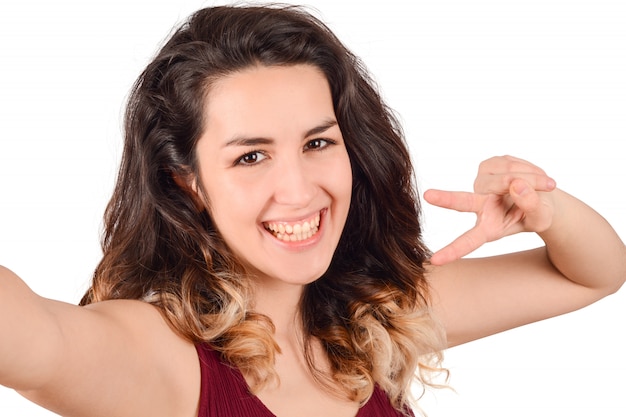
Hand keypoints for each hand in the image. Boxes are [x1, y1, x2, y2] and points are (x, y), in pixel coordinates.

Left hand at [424, 155, 557, 264]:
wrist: (543, 195)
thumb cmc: (538, 213)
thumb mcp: (541, 217)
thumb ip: (531, 205)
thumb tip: (516, 185)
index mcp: (489, 227)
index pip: (469, 240)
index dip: (453, 251)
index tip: (435, 261)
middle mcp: (480, 204)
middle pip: (463, 201)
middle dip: (446, 199)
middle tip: (428, 196)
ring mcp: (481, 184)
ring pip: (505, 178)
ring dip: (531, 179)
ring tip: (546, 185)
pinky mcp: (488, 166)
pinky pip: (509, 164)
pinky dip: (528, 168)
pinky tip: (532, 175)